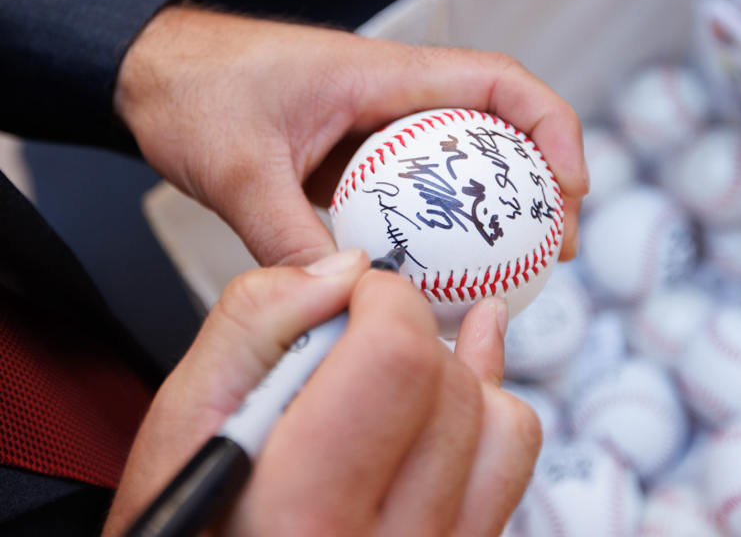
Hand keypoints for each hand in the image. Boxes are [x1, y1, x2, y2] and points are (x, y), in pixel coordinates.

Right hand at [102, 249, 541, 536]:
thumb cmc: (194, 518)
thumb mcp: (186, 421)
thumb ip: (254, 323)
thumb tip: (345, 271)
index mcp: (306, 514)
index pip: (399, 355)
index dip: (381, 298)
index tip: (350, 300)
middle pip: (449, 381)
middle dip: (405, 333)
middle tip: (350, 345)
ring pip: (498, 416)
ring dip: (445, 368)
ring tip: (388, 367)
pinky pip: (512, 457)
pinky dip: (489, 397)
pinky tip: (462, 365)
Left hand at [115, 6, 586, 266]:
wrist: (153, 76)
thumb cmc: (195, 92)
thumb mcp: (238, 169)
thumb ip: (287, 233)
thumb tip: (348, 292)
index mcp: (383, 78)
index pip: (497, 82)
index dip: (551, 128)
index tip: (573, 187)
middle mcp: (391, 101)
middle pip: (497, 131)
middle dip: (542, 185)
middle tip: (556, 250)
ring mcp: (375, 133)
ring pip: (458, 168)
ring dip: (494, 214)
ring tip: (512, 272)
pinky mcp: (355, 163)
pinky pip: (414, 195)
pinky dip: (438, 231)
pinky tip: (437, 274)